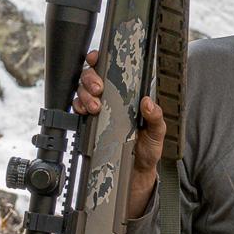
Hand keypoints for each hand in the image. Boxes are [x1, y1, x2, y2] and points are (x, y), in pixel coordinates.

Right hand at [73, 48, 165, 219]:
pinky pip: (76, 111)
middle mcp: (110, 99)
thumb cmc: (147, 149)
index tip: (98, 59)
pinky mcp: (88, 125)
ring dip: (84, 94)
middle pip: (91, 77)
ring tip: (95, 106)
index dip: (100, 60)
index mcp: (126, 94)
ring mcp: (97, 111)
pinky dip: (77, 108)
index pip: (111, 70)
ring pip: (81, 92)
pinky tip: (85, 113)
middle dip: (91, 78)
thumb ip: (155, 117)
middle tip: (99, 89)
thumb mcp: (157, 132)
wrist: (136, 174)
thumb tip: (148, 102)